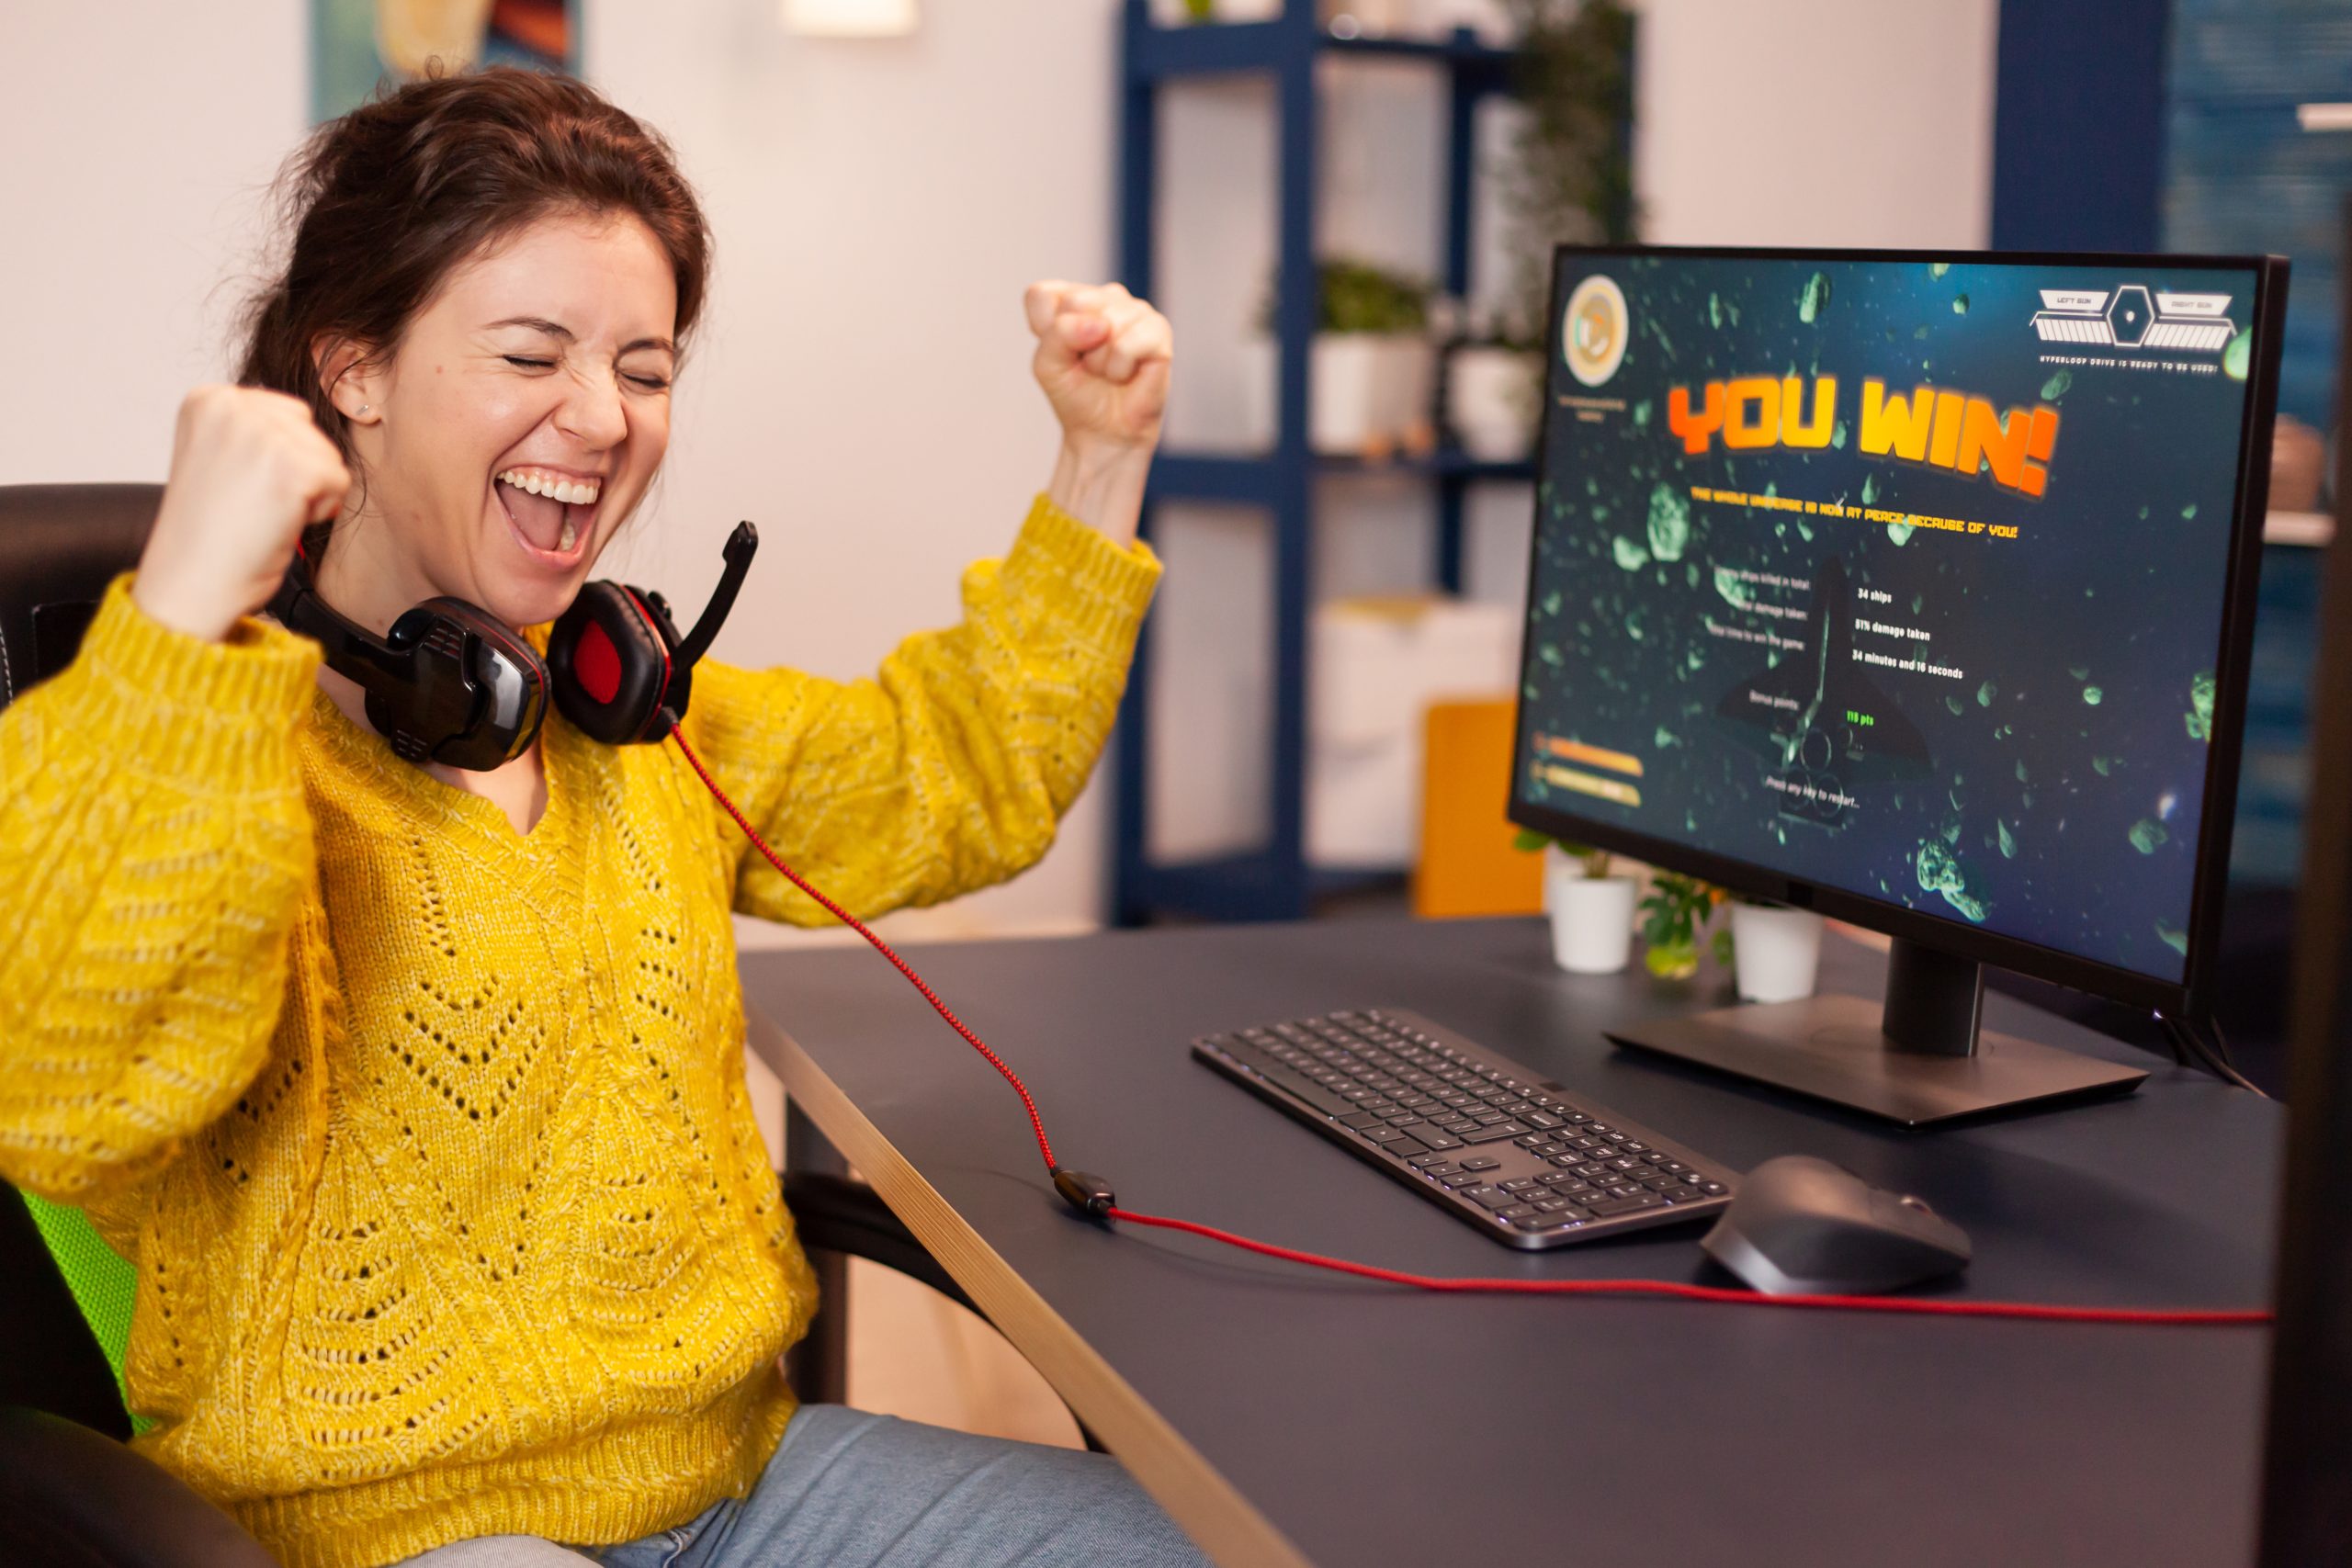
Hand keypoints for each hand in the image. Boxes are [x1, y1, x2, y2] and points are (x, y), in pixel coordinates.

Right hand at [134, 386, 350, 641]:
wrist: (193, 580)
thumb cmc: (209, 530)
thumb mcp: (218, 454)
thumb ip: (253, 427)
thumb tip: (302, 419)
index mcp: (208, 399)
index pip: (285, 412)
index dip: (277, 457)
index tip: (237, 484)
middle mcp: (231, 406)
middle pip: (309, 430)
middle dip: (295, 471)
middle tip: (252, 502)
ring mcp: (261, 433)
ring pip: (328, 456)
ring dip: (308, 491)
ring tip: (263, 512)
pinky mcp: (292, 467)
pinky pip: (339, 481)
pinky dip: (320, 510)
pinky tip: (280, 523)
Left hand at [1025, 280, 1172, 454]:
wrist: (1105, 433)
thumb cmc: (1077, 395)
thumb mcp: (1048, 364)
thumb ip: (1058, 334)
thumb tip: (1101, 325)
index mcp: (1075, 298)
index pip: (1042, 295)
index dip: (1042, 331)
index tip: (1060, 354)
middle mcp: (1108, 297)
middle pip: (1075, 302)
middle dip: (1075, 346)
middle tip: (1088, 365)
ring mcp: (1137, 311)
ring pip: (1104, 323)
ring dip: (1099, 361)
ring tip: (1108, 371)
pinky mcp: (1159, 331)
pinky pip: (1127, 344)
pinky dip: (1120, 369)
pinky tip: (1127, 374)